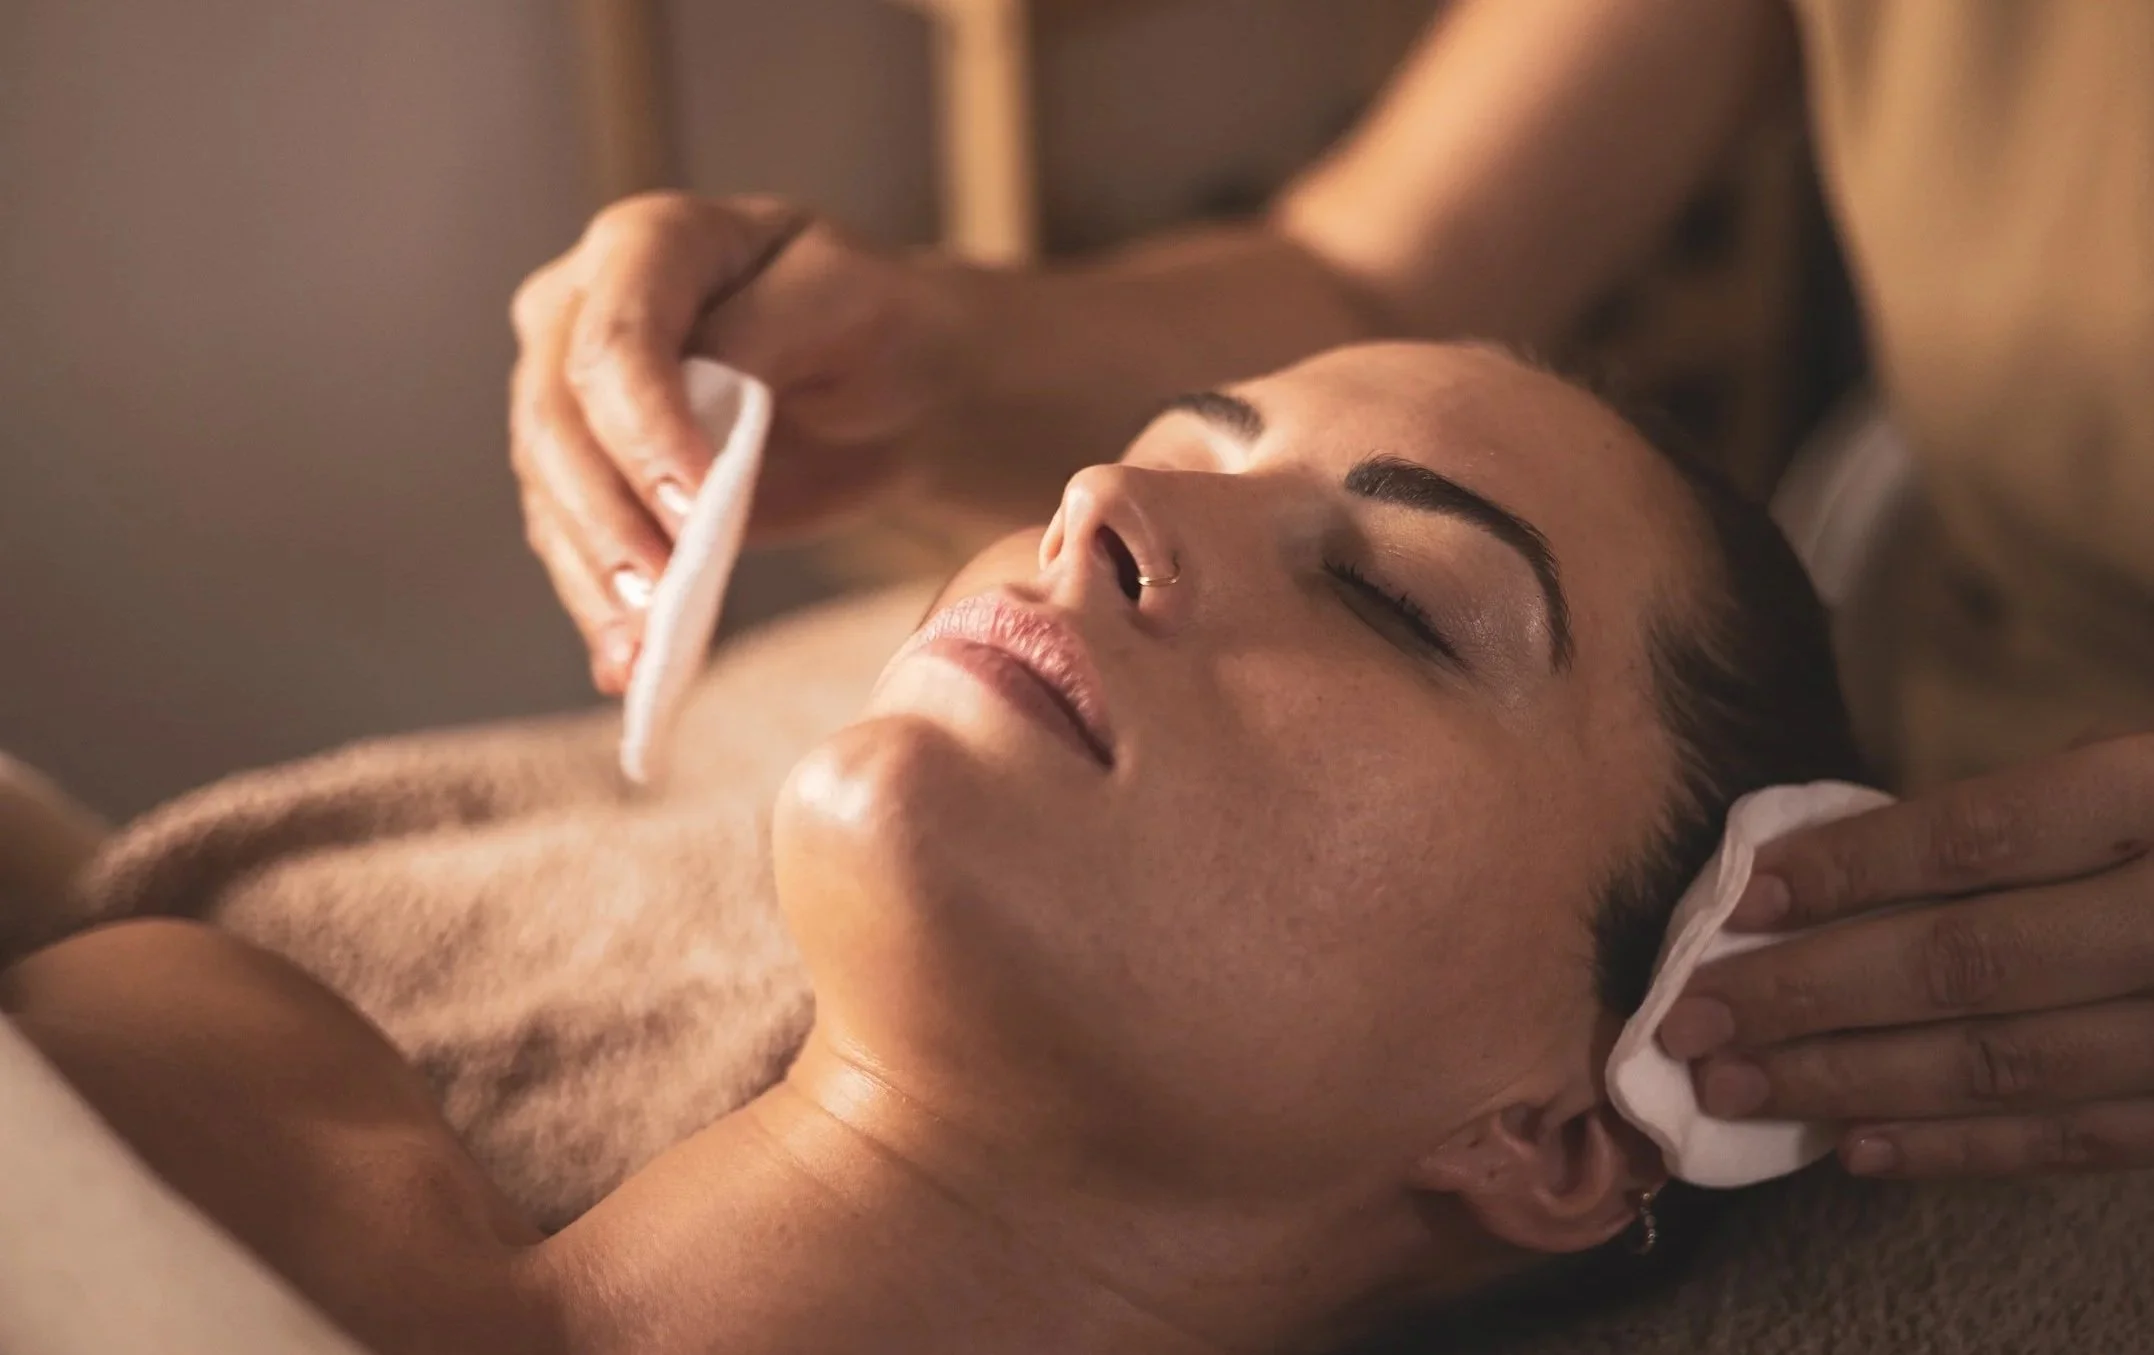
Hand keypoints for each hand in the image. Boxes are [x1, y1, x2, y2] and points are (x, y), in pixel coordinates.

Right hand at [509, 192, 955, 692]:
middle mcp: (581, 312)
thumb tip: (698, 390)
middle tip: (660, 596)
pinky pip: (574, 549)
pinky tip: (629, 671)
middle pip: (555, 421)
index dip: (643, 426)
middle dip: (607, 516)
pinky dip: (601, 611)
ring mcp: (573, 399)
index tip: (697, 501)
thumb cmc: (879, 322)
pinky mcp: (591, 480)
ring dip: (594, 579)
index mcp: (646, 244)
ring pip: (551, 494)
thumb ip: (763, 333)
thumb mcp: (849, 302)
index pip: (611, 339)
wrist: (895, 385)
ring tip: (643, 650)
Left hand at [1658, 734, 2153, 1177]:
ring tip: (1735, 1087)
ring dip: (1852, 1080)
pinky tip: (1853, 1144)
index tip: (1740, 897)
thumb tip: (1849, 870)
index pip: (1983, 835)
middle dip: (1809, 994)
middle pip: (1970, 963)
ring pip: (2008, 1064)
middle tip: (1690, 1021)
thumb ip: (2044, 809)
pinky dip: (1957, 1147)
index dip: (1851, 869)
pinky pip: (2078, 1140)